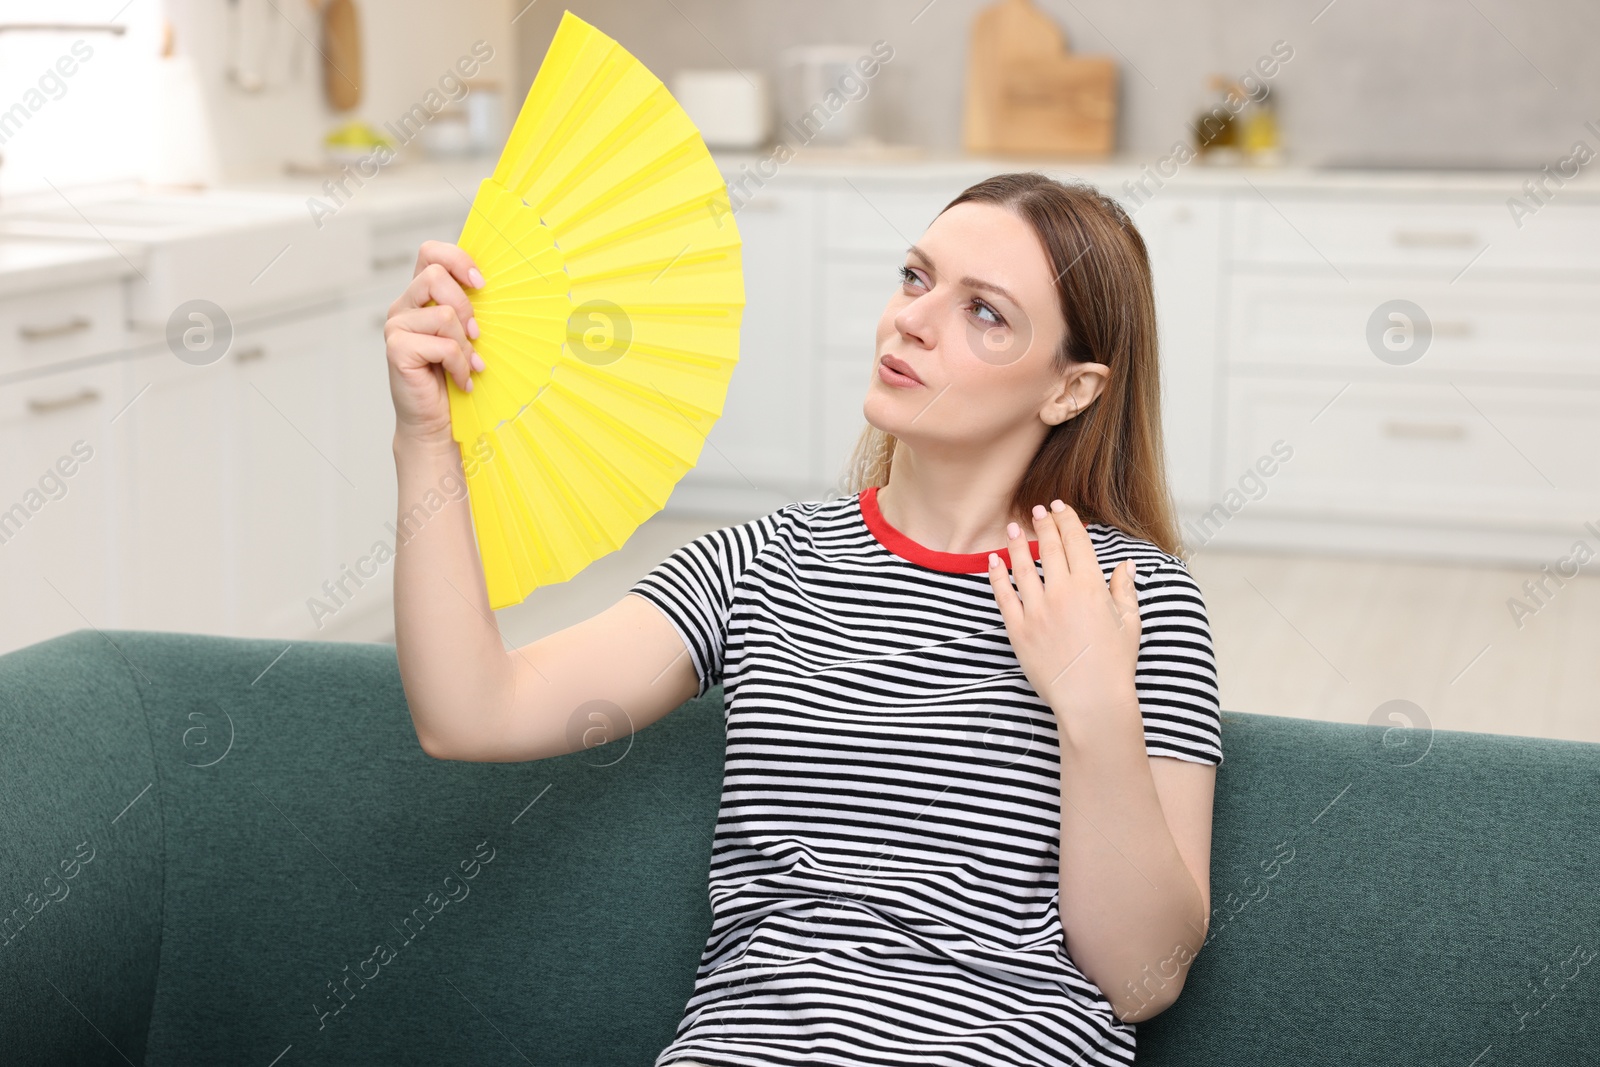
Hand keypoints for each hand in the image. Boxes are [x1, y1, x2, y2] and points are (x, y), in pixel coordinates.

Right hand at [386, 240, 485, 444]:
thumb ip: (469, 310)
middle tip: (476, 335)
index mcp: (420, 296)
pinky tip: (461, 380)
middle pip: (434, 274)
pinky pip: (443, 345)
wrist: (436, 421)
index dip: (456, 258)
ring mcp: (396, 327)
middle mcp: (404, 307)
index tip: (480, 282)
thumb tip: (493, 287)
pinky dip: (459, 365)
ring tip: (468, 365)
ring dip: (465, 345)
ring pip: (443, 314)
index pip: (430, 252)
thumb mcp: (468, 336)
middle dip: (465, 305)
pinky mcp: (397, 349)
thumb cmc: (454, 377)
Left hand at [986, 499, 1141, 720]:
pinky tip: (993, 562)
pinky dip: (997, 576)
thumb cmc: (1114, 664)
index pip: (1076, 541)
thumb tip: (1127, 565)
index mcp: (1091, 586)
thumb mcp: (1129, 623)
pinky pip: (1003, 596)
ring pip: (1022, 567)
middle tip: (1037, 510)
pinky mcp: (1018, 630)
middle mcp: (1061, 593)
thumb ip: (1125, 589)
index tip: (1059, 508)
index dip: (1067, 520)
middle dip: (1043, 524)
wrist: (1091, 700)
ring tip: (1013, 528)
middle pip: (1048, 547)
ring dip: (1016, 544)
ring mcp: (1036, 611)